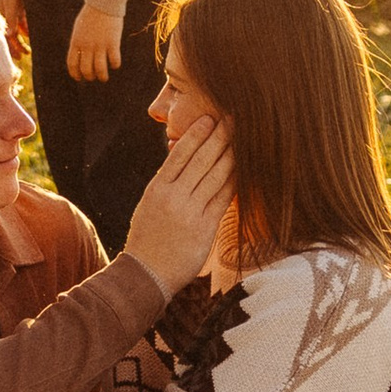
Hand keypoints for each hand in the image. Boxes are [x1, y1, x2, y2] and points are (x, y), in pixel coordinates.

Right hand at [0, 0, 27, 56]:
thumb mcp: (12, 3)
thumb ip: (12, 18)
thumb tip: (10, 35)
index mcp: (0, 14)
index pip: (2, 35)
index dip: (8, 47)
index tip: (15, 57)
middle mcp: (4, 14)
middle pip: (8, 35)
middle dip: (15, 47)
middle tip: (23, 56)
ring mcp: (11, 11)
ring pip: (15, 30)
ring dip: (21, 40)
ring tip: (28, 50)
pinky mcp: (18, 7)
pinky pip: (21, 22)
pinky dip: (25, 29)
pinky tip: (29, 35)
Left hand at [66, 1, 123, 83]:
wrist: (104, 2)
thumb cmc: (91, 15)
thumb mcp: (79, 29)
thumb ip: (79, 42)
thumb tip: (80, 56)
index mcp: (76, 42)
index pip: (72, 64)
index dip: (75, 74)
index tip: (80, 78)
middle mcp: (87, 45)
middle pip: (86, 70)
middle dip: (90, 77)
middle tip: (94, 77)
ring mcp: (100, 45)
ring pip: (100, 69)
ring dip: (102, 77)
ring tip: (104, 78)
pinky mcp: (113, 43)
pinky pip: (114, 61)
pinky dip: (114, 65)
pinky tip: (115, 64)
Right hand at [124, 114, 235, 295]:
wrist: (147, 273)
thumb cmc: (148, 238)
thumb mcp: (149, 205)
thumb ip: (167, 184)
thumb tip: (182, 161)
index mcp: (157, 188)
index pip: (179, 153)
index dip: (196, 134)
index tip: (209, 118)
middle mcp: (173, 196)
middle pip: (201, 160)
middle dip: (219, 137)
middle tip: (233, 119)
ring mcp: (189, 212)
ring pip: (216, 176)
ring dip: (231, 155)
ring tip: (243, 140)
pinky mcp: (204, 227)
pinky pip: (223, 199)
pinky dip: (234, 182)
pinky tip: (244, 170)